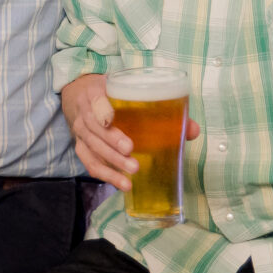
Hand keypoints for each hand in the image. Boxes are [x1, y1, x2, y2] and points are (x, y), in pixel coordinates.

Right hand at [61, 72, 199, 190]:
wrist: (80, 94)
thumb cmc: (112, 93)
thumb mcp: (128, 89)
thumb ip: (159, 106)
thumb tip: (192, 130)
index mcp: (95, 93)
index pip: (94, 101)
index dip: (101, 110)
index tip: (111, 120)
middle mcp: (84, 113)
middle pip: (95, 130)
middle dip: (112, 144)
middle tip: (131, 155)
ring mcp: (80, 131)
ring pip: (92, 149)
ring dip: (111, 164)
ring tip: (131, 175)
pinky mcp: (81, 147)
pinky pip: (90, 163)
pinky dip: (105, 174)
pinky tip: (121, 184)